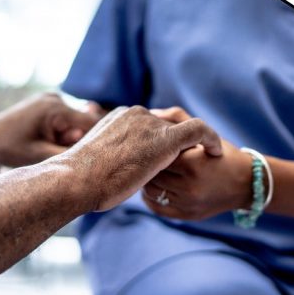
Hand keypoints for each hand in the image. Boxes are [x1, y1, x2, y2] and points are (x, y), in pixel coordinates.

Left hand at [0, 93, 99, 170]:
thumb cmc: (11, 150)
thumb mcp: (41, 156)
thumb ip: (70, 152)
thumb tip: (96, 154)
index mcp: (55, 109)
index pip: (92, 123)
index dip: (98, 140)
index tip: (99, 157)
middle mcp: (55, 98)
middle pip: (85, 122)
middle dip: (79, 140)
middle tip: (60, 151)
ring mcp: (51, 98)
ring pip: (76, 121)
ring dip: (70, 136)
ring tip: (49, 146)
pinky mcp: (47, 102)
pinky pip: (66, 118)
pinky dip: (63, 131)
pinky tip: (48, 140)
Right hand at [58, 106, 221, 210]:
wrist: (77, 180)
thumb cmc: (81, 179)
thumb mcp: (95, 160)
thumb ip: (110, 156)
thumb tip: (110, 167)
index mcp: (121, 116)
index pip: (148, 124)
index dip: (158, 140)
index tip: (165, 157)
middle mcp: (137, 114)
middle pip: (166, 125)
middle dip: (176, 142)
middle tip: (191, 160)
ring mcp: (151, 125)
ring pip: (181, 129)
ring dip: (193, 145)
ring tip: (205, 158)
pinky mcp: (165, 139)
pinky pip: (198, 130)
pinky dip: (210, 138)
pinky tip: (216, 152)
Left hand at [141, 108, 255, 220]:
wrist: (246, 183)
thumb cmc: (223, 154)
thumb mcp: (205, 133)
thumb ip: (178, 119)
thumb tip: (151, 113)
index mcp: (193, 163)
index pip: (157, 153)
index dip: (152, 146)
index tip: (151, 142)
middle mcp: (190, 186)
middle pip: (152, 173)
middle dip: (147, 163)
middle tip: (146, 156)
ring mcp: (188, 204)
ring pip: (151, 191)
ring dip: (147, 180)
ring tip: (151, 171)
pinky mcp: (186, 215)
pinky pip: (157, 207)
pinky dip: (151, 197)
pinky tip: (156, 187)